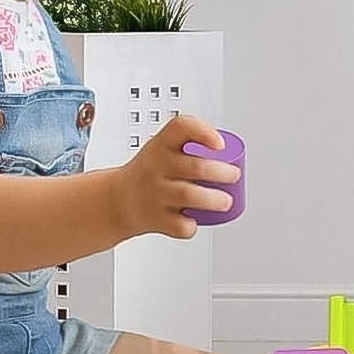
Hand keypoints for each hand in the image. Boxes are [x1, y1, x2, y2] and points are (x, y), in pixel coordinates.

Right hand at [117, 114, 240, 239]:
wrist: (118, 200)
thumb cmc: (151, 172)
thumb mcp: (163, 147)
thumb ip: (194, 141)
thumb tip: (236, 154)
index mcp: (160, 145)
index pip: (180, 127)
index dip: (203, 132)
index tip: (220, 144)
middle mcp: (156, 166)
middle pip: (195, 167)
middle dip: (221, 172)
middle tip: (233, 176)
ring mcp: (154, 193)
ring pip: (188, 195)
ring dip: (213, 199)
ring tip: (225, 202)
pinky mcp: (154, 218)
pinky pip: (178, 224)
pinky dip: (190, 226)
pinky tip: (193, 221)